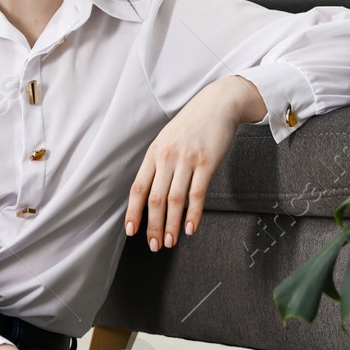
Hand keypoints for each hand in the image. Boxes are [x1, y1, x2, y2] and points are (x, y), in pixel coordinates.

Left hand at [125, 75, 263, 251]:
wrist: (218, 104)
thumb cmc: (191, 126)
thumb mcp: (167, 141)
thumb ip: (158, 165)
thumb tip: (151, 195)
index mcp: (154, 154)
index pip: (138, 188)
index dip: (133, 212)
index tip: (132, 231)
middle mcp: (167, 157)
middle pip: (155, 199)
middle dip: (152, 226)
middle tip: (153, 245)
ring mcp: (186, 160)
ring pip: (174, 200)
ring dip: (171, 225)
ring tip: (169, 242)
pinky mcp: (206, 163)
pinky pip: (197, 194)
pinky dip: (193, 214)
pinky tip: (190, 228)